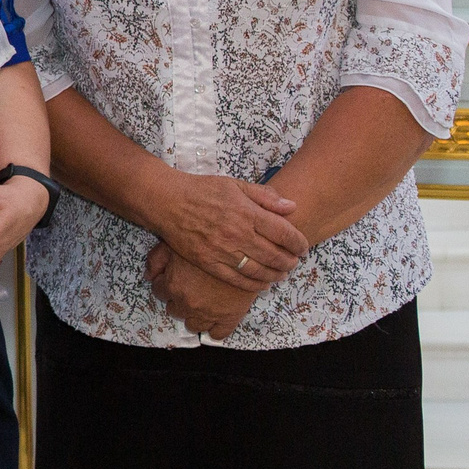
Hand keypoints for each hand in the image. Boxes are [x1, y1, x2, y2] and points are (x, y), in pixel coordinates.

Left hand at [146, 243, 258, 339]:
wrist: (242, 249)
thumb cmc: (206, 243)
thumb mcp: (174, 244)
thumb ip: (156, 260)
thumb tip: (148, 276)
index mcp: (173, 285)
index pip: (159, 292)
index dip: (164, 284)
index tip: (173, 280)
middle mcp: (188, 303)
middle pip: (174, 311)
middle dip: (178, 300)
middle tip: (189, 289)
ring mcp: (209, 314)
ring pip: (193, 325)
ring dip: (194, 315)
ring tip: (201, 302)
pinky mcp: (230, 318)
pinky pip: (218, 334)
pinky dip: (215, 328)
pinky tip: (215, 317)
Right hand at [148, 171, 307, 292]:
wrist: (166, 202)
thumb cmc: (201, 190)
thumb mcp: (234, 184)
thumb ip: (264, 196)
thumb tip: (291, 206)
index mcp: (247, 213)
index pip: (284, 233)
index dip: (299, 243)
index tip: (302, 247)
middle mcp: (238, 234)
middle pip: (276, 255)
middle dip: (290, 261)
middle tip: (293, 262)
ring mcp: (223, 251)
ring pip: (260, 271)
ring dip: (276, 275)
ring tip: (281, 273)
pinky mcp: (209, 263)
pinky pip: (238, 279)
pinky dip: (255, 284)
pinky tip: (263, 283)